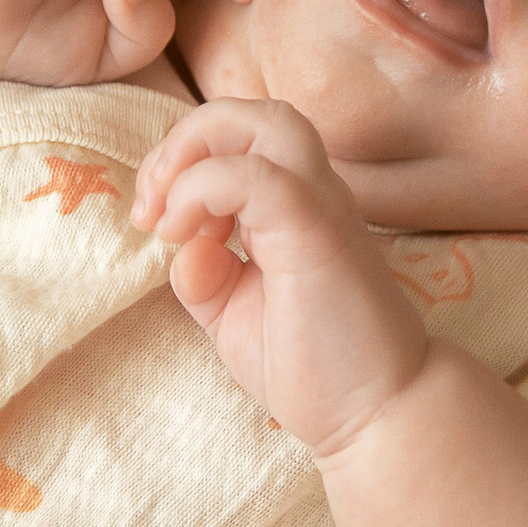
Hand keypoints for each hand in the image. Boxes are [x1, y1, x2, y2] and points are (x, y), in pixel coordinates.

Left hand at [131, 99, 430, 454]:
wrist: (377, 415)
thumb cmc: (315, 366)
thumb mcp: (234, 316)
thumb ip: (202, 276)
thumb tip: (182, 246)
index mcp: (293, 204)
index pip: (237, 137)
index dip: (180, 163)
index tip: (153, 223)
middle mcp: (313, 192)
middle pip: (251, 111)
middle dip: (183, 140)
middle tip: (150, 205)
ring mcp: (320, 207)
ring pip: (267, 121)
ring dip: (197, 149)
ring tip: (168, 212)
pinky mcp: (317, 233)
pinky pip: (259, 176)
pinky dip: (205, 188)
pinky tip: (187, 237)